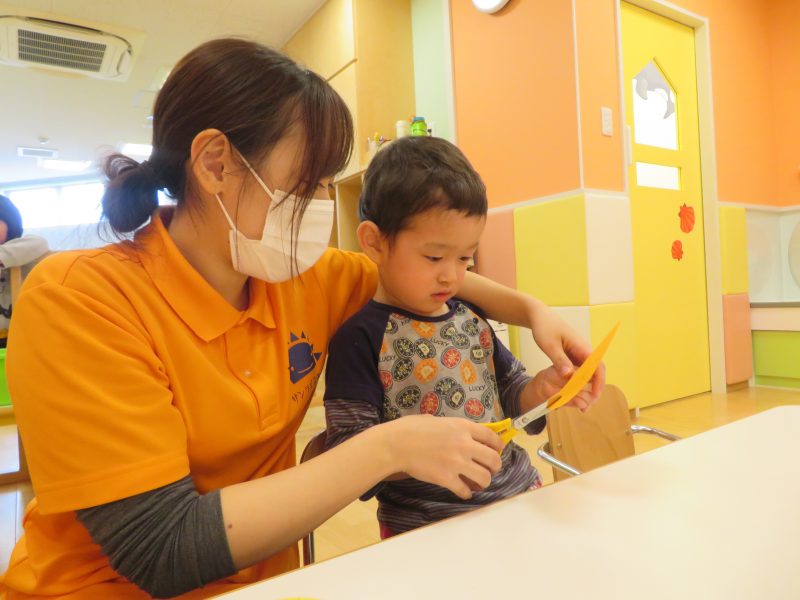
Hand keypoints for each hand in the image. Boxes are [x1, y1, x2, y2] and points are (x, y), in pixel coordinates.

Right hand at [382, 415, 503, 499]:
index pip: (491, 437)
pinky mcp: (447, 479)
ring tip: (477, 483)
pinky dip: (466, 493)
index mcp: (462, 427)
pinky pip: (465, 491)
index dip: (498, 445)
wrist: (396, 444)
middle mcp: (464, 445)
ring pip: (484, 478)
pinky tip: (462, 491)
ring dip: (483, 482)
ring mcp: (457, 463)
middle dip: (495, 467)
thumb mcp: (436, 420)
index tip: (497, 450)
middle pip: (494, 460)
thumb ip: (451, 427)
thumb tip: (457, 432)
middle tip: (489, 470)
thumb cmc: (411, 428)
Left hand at [529, 306, 604, 404]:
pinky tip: (571, 391)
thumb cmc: (545, 327)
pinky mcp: (573, 356)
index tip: (594, 396)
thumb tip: (569, 376)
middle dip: (594, 389)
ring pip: (588, 373)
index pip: (597, 367)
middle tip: (586, 406)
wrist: (539, 316)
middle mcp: (584, 351)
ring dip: (586, 387)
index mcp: (582, 347)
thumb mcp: (550, 345)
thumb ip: (559, 360)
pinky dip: (578, 382)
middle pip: (596, 373)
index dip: (598, 383)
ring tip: (581, 403)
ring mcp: (579, 353)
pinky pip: (579, 371)